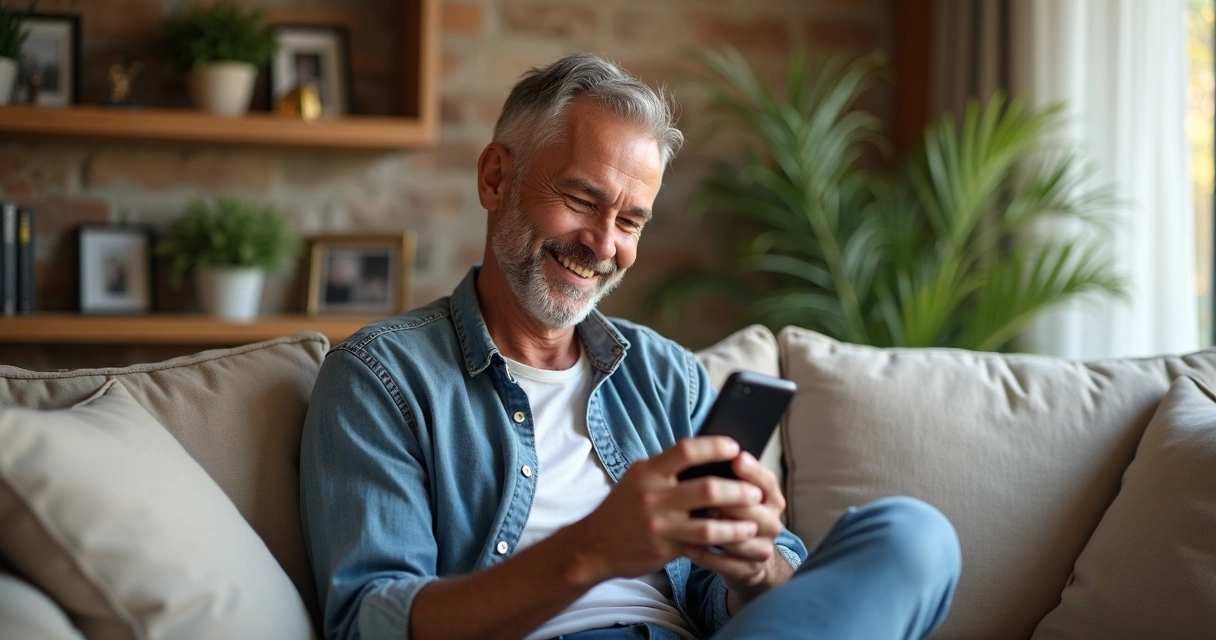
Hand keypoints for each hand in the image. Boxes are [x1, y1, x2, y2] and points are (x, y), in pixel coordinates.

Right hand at [565, 437, 767, 584]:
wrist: (593, 545)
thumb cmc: (623, 508)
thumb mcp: (638, 479)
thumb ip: (667, 469)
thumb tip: (708, 457)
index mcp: (648, 471)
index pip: (686, 450)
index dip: (714, 446)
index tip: (736, 447)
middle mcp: (653, 495)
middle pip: (706, 488)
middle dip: (737, 490)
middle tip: (756, 492)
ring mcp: (659, 524)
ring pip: (708, 523)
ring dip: (736, 523)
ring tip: (753, 523)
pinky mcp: (664, 548)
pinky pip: (701, 546)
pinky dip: (723, 543)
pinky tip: (737, 541)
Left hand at [681, 452, 790, 608]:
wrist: (744, 559)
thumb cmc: (732, 515)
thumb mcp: (734, 494)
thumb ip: (726, 477)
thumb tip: (705, 455)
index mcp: (771, 498)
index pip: (767, 482)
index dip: (753, 470)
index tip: (736, 458)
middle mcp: (772, 522)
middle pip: (755, 510)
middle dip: (731, 501)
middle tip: (705, 493)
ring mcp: (762, 548)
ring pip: (742, 537)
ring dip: (716, 529)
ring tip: (691, 520)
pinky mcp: (748, 570)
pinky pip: (726, 563)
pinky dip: (705, 554)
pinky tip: (686, 545)